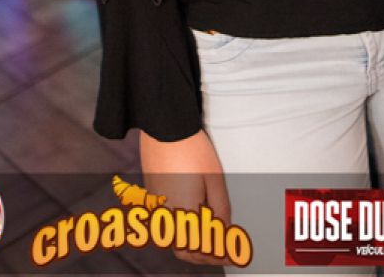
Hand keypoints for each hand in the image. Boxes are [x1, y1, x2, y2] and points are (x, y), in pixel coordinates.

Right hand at [139, 128, 229, 265]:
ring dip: (190, 246)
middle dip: (203, 255)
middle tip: (221, 251)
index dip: (218, 254)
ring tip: (209, 238)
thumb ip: (221, 209)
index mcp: (184, 214)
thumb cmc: (191, 149)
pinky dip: (179, 231)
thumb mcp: (215, 180)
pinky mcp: (151, 197)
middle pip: (184, 251)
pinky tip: (191, 221)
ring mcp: (156, 207)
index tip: (231, 255)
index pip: (202, 248)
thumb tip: (224, 230)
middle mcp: (166, 216)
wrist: (166, 129)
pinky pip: (164, 225)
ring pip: (173, 240)